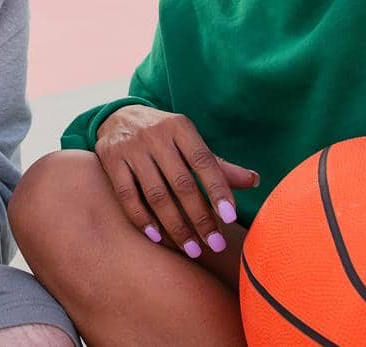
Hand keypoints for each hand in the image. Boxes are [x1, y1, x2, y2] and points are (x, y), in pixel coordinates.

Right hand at [95, 104, 258, 261]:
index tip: (230, 218)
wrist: (118, 116)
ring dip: (175, 226)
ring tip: (191, 249)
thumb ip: (218, 164)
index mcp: (180, 127)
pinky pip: (128, 196)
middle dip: (200, 218)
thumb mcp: (189, 141)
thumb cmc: (164, 136)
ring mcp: (131, 148)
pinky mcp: (110, 160)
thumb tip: (254, 181)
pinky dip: (143, 219)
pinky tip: (158, 238)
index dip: (218, 190)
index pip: (204, 161)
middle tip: (214, 244)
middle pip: (181, 183)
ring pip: (156, 194)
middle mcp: (155, 135)